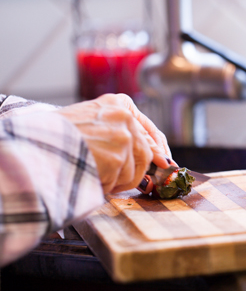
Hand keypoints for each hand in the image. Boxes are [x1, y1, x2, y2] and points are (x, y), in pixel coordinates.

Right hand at [56, 94, 171, 193]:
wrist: (35, 144)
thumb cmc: (58, 135)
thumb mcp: (91, 121)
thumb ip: (121, 131)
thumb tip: (159, 157)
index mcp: (118, 103)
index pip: (149, 130)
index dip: (158, 150)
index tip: (164, 162)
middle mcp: (124, 116)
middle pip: (146, 154)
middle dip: (139, 172)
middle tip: (135, 183)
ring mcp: (123, 136)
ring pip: (135, 171)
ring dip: (119, 181)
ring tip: (96, 176)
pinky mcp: (118, 157)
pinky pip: (122, 182)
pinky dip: (108, 187)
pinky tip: (92, 179)